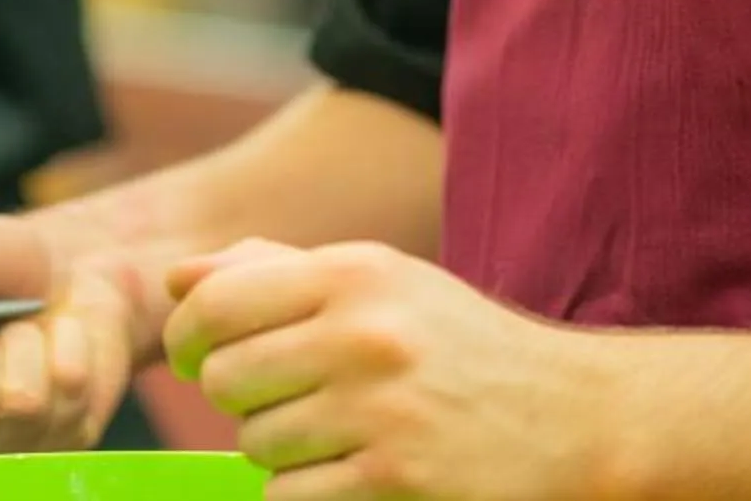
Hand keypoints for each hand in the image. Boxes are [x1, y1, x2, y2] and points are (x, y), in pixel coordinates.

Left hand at [165, 241, 619, 500]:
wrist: (571, 416)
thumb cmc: (456, 344)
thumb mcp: (382, 282)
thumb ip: (275, 271)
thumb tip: (180, 279)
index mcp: (356, 274)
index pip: (216, 304)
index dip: (186, 338)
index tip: (195, 357)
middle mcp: (365, 335)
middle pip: (225, 382)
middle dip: (240, 400)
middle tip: (283, 400)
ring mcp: (382, 412)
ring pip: (255, 446)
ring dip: (279, 451)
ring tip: (336, 434)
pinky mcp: (396, 481)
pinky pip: (290, 497)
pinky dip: (308, 492)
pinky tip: (354, 471)